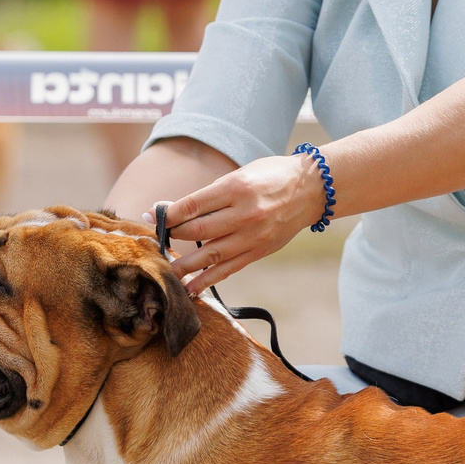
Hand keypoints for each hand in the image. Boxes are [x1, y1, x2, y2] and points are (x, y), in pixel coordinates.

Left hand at [157, 150, 330, 291]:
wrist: (312, 190)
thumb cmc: (272, 176)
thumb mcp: (241, 175)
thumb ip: (212, 194)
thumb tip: (176, 210)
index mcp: (237, 188)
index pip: (192, 205)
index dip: (168, 213)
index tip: (151, 216)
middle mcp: (244, 213)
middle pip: (197, 230)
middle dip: (172, 236)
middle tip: (157, 241)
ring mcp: (253, 236)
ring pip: (210, 254)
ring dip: (184, 265)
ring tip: (166, 273)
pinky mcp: (259, 251)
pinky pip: (228, 269)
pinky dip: (207, 280)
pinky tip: (191, 288)